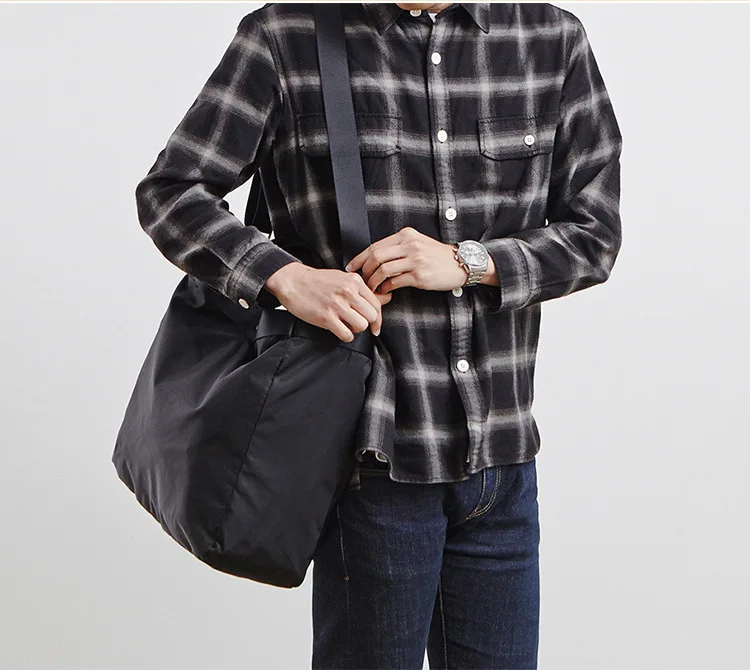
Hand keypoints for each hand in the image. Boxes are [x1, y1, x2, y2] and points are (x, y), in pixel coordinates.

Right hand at [264, 262, 392, 340]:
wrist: (293, 281)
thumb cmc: (318, 281)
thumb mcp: (344, 279)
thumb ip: (363, 290)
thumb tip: (387, 298)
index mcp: (354, 282)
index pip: (377, 304)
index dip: (378, 318)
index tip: (374, 326)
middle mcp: (348, 292)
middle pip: (372, 316)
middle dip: (366, 323)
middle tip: (355, 323)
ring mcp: (337, 305)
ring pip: (361, 326)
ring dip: (355, 329)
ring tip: (345, 324)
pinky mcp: (326, 317)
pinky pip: (346, 335)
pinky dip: (345, 336)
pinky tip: (338, 329)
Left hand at [345, 226, 471, 293]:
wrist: (462, 264)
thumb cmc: (438, 256)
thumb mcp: (418, 243)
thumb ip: (399, 247)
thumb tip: (375, 258)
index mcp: (406, 235)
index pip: (375, 245)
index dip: (360, 258)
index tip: (352, 267)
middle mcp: (409, 245)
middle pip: (375, 257)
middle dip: (365, 271)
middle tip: (361, 281)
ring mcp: (415, 260)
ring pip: (383, 270)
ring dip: (373, 282)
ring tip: (372, 289)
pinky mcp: (419, 275)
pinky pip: (394, 282)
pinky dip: (385, 289)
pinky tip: (385, 292)